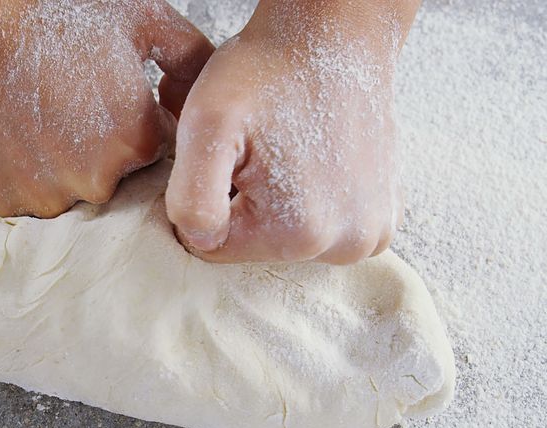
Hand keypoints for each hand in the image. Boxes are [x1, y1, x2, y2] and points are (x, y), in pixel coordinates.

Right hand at [0, 0, 213, 216]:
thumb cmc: (52, 13)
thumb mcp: (141, 18)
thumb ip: (190, 56)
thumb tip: (211, 91)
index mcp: (138, 143)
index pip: (149, 154)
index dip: (127, 124)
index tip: (100, 100)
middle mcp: (98, 183)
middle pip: (109, 182)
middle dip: (94, 153)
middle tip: (63, 108)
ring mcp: (45, 197)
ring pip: (64, 197)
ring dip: (55, 171)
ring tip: (32, 121)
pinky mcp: (0, 203)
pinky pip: (20, 203)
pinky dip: (15, 178)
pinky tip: (7, 137)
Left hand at [167, 0, 419, 263]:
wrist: (330, 37)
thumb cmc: (266, 74)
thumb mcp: (207, 126)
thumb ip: (191, 197)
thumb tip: (200, 242)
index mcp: (298, 233)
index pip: (211, 245)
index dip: (202, 199)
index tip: (222, 158)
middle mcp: (344, 245)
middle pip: (252, 245)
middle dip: (238, 201)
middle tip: (252, 150)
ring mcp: (369, 233)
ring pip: (283, 238)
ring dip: (272, 200)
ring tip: (280, 150)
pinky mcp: (381, 218)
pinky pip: (321, 227)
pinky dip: (309, 199)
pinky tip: (309, 159)